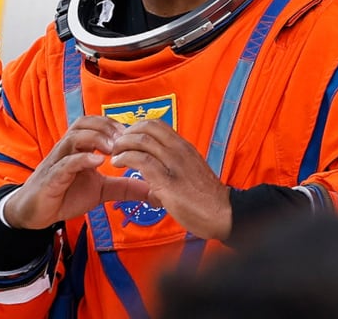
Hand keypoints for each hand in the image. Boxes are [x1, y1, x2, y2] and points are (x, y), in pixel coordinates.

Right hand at [0, 115, 145, 232]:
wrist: (36, 214)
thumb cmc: (67, 195)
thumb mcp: (101, 190)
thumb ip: (125, 187)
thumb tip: (154, 190)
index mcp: (80, 147)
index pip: (97, 123)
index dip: (115, 124)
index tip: (134, 133)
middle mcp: (68, 148)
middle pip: (85, 122)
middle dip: (107, 126)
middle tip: (126, 137)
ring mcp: (58, 161)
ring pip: (74, 137)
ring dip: (96, 138)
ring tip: (114, 147)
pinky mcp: (51, 178)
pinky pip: (65, 163)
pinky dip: (82, 159)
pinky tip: (97, 162)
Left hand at [107, 120, 233, 243]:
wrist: (223, 213)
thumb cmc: (207, 199)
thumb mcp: (191, 173)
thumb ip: (173, 170)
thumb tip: (153, 181)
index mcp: (185, 147)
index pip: (157, 125)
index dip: (137, 127)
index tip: (127, 138)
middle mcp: (180, 150)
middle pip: (148, 127)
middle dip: (127, 132)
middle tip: (117, 144)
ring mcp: (174, 164)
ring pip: (142, 141)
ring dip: (122, 145)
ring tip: (115, 154)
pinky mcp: (168, 181)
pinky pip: (142, 161)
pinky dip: (125, 158)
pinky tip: (118, 164)